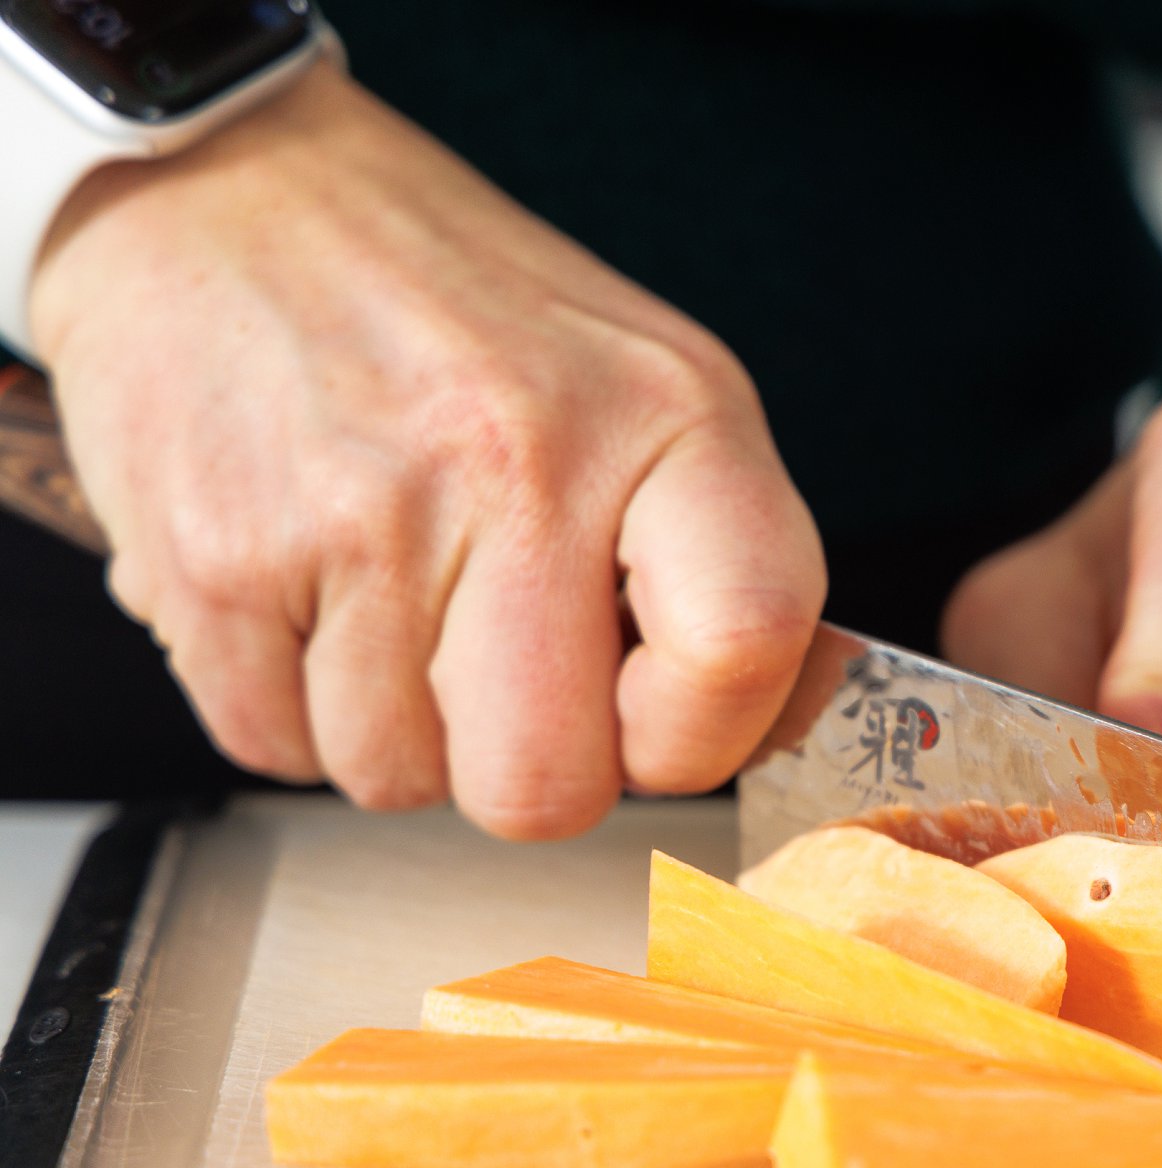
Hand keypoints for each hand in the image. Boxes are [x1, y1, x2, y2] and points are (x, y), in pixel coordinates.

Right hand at [30, 63, 824, 837]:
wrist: (231, 194)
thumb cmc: (452, 308)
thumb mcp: (644, 384)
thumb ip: (712, 555)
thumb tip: (754, 725)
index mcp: (667, 414)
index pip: (746, 647)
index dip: (692, 737)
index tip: (651, 719)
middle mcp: (523, 460)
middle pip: (547, 788)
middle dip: (521, 765)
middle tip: (499, 670)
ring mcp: (362, 514)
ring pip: (399, 780)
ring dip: (396, 725)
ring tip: (390, 586)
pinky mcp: (216, 557)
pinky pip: (275, 747)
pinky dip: (290, 702)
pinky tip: (309, 585)